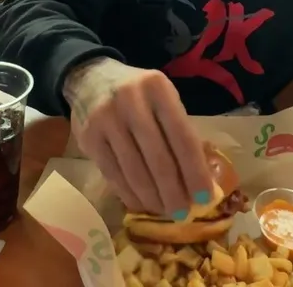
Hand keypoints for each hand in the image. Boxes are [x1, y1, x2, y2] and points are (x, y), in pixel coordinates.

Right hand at [63, 57, 212, 218]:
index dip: (194, 171)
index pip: (182, 137)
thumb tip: (201, 180)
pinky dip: (129, 194)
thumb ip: (180, 132)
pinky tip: (142, 204)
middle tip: (183, 213)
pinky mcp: (88, 137)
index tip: (204, 198)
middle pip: (157, 158)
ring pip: (134, 170)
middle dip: (173, 191)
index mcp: (158, 89)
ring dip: (152, 197)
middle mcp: (130, 101)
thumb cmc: (139, 95)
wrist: (90, 78)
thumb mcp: (163, 99)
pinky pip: (112, 173)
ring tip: (165, 211)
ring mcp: (106, 119)